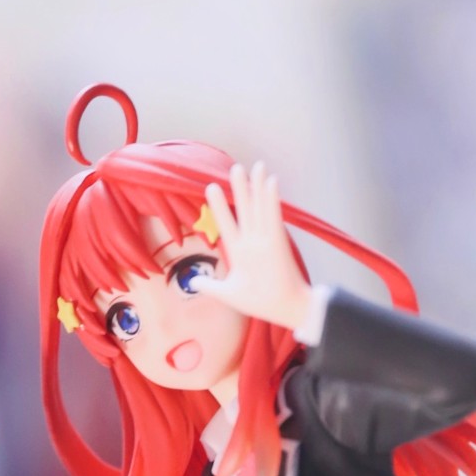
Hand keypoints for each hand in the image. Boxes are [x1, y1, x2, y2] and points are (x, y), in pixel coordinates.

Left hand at [198, 161, 311, 331]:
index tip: (211, 188)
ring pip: (259, 208)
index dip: (220, 206)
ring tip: (256, 166)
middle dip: (240, 188)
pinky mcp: (277, 242)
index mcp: (240, 252)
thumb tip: (193, 283)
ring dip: (257, 187)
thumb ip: (210, 286)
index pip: (226, 224)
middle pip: (245, 209)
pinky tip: (270, 182)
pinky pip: (273, 217)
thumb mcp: (227, 293)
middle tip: (235, 168)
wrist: (282, 309)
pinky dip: (271, 200)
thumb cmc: (260, 302)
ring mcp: (265, 240)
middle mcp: (252, 242)